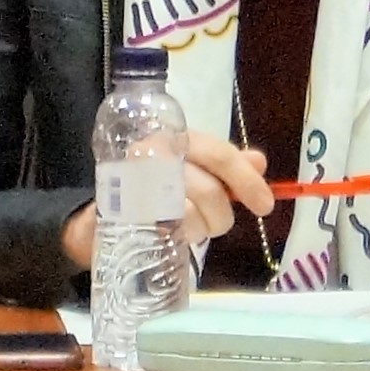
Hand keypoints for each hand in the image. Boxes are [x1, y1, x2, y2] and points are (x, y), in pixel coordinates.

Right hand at [54, 131, 273, 269]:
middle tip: (216, 222)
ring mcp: (138, 181)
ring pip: (192, 212)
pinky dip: (179, 234)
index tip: (266, 207)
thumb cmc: (154, 186)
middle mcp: (155, 152)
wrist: (103, 211)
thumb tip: (259, 163)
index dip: (247, 181)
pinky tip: (173, 230)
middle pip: (209, 190)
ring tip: (188, 224)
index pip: (220, 155)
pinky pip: (169, 228)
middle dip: (221, 214)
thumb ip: (224, 166)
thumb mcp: (192, 169)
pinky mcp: (126, 210)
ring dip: (200, 227)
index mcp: (176, 137)